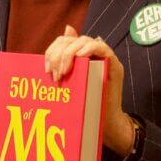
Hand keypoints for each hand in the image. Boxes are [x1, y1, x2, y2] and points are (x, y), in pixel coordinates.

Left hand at [44, 25, 134, 155]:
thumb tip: (52, 44)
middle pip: (72, 40)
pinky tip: (80, 57)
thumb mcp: (68, 83)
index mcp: (80, 54)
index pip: (64, 40)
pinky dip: (89, 49)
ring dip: (70, 54)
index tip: (46, 70)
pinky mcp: (113, 63)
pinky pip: (102, 47)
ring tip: (64, 72)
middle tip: (55, 75)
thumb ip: (61, 66)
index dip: (52, 51)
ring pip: (85, 41)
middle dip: (59, 55)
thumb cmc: (86, 103)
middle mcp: (92, 52)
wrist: (105, 121)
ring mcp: (104, 57)